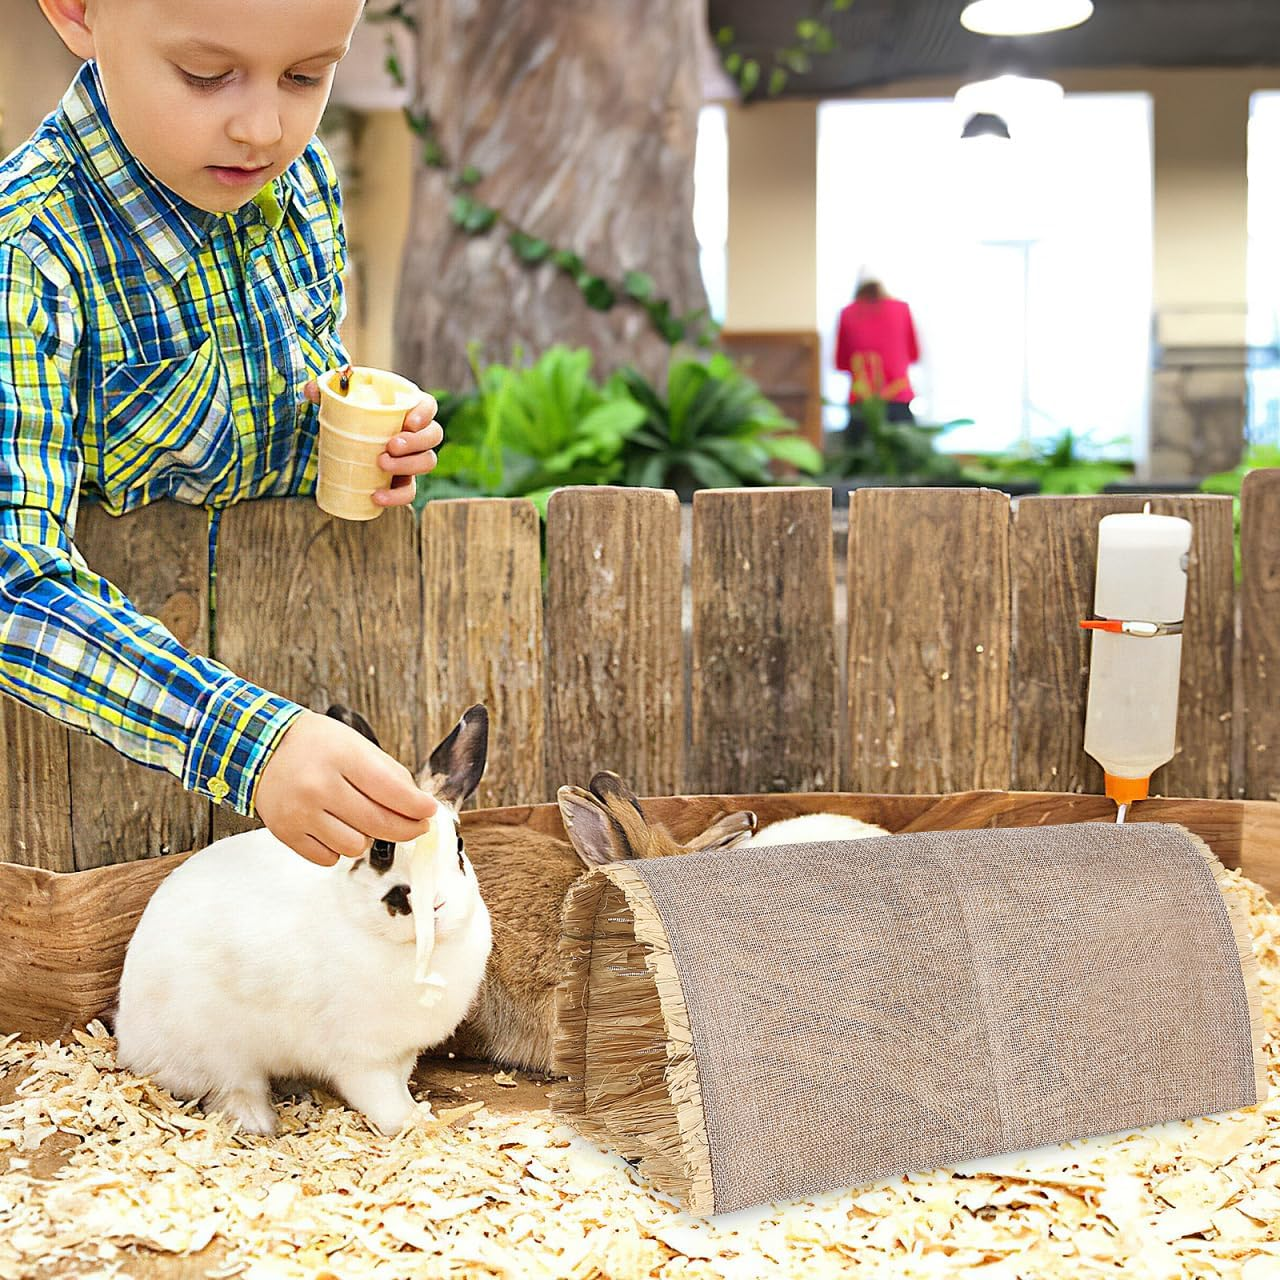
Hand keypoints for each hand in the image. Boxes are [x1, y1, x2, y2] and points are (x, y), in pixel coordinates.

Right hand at [254, 710, 437, 865]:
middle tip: (417, 826)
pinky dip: (338, 848)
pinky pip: (328, 858)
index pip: (391, 790)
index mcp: (340, 756)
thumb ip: (389, 773)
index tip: (429, 812)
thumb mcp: (355, 743)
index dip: (417, 806)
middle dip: (407, 829)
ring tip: (360, 819)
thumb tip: (418, 806)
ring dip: (366, 838)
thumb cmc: (316, 745)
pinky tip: (335, 827)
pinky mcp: (285, 833)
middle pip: (378, 824)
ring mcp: (299, 812)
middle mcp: (318, 786)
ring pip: (354, 847)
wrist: (260, 747)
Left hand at [303, 381, 442, 507]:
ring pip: (427, 462)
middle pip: (433, 435)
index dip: (425, 413)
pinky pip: (409, 491)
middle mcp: (417, 433)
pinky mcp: (403, 480)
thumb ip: (326, 391)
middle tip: (390, 445)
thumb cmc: (349, 416)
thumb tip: (311, 390)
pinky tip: (378, 497)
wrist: (345, 444)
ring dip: (408, 465)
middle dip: (415, 442)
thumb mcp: (338, 401)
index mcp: (408, 408)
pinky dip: (397, 496)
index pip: (429, 406)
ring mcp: (413, 458)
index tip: (409, 422)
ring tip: (382, 464)